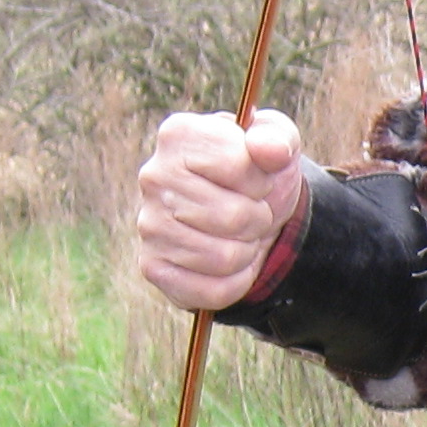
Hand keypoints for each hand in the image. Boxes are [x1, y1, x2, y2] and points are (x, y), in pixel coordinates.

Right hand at [132, 109, 314, 313]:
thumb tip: (270, 150)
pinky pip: (212, 290)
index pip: (240, 166)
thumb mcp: (278, 142)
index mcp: (179, 136)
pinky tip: (228, 263)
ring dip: (247, 251)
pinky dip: (235, 282)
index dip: (262, 180)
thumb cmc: (259, 171)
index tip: (256, 179)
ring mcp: (148, 224)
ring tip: (238, 234)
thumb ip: (277, 138)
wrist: (248, 213)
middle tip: (251, 212)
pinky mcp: (152, 267)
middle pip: (233, 217)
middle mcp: (153, 176)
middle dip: (258, 219)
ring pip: (225, 257)